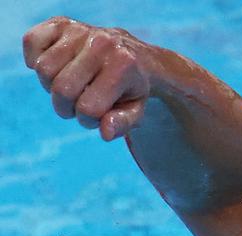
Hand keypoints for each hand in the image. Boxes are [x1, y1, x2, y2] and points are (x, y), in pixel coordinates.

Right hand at [24, 17, 152, 141]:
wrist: (135, 57)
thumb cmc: (131, 89)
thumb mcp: (136, 111)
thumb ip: (123, 125)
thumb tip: (104, 132)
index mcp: (124, 67)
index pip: (88, 108)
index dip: (88, 120)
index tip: (97, 114)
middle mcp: (102, 44)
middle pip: (62, 89)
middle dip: (66, 107)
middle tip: (79, 102)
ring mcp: (81, 31)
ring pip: (43, 69)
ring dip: (51, 85)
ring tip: (71, 84)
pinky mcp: (61, 23)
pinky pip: (31, 42)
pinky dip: (35, 58)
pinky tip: (57, 66)